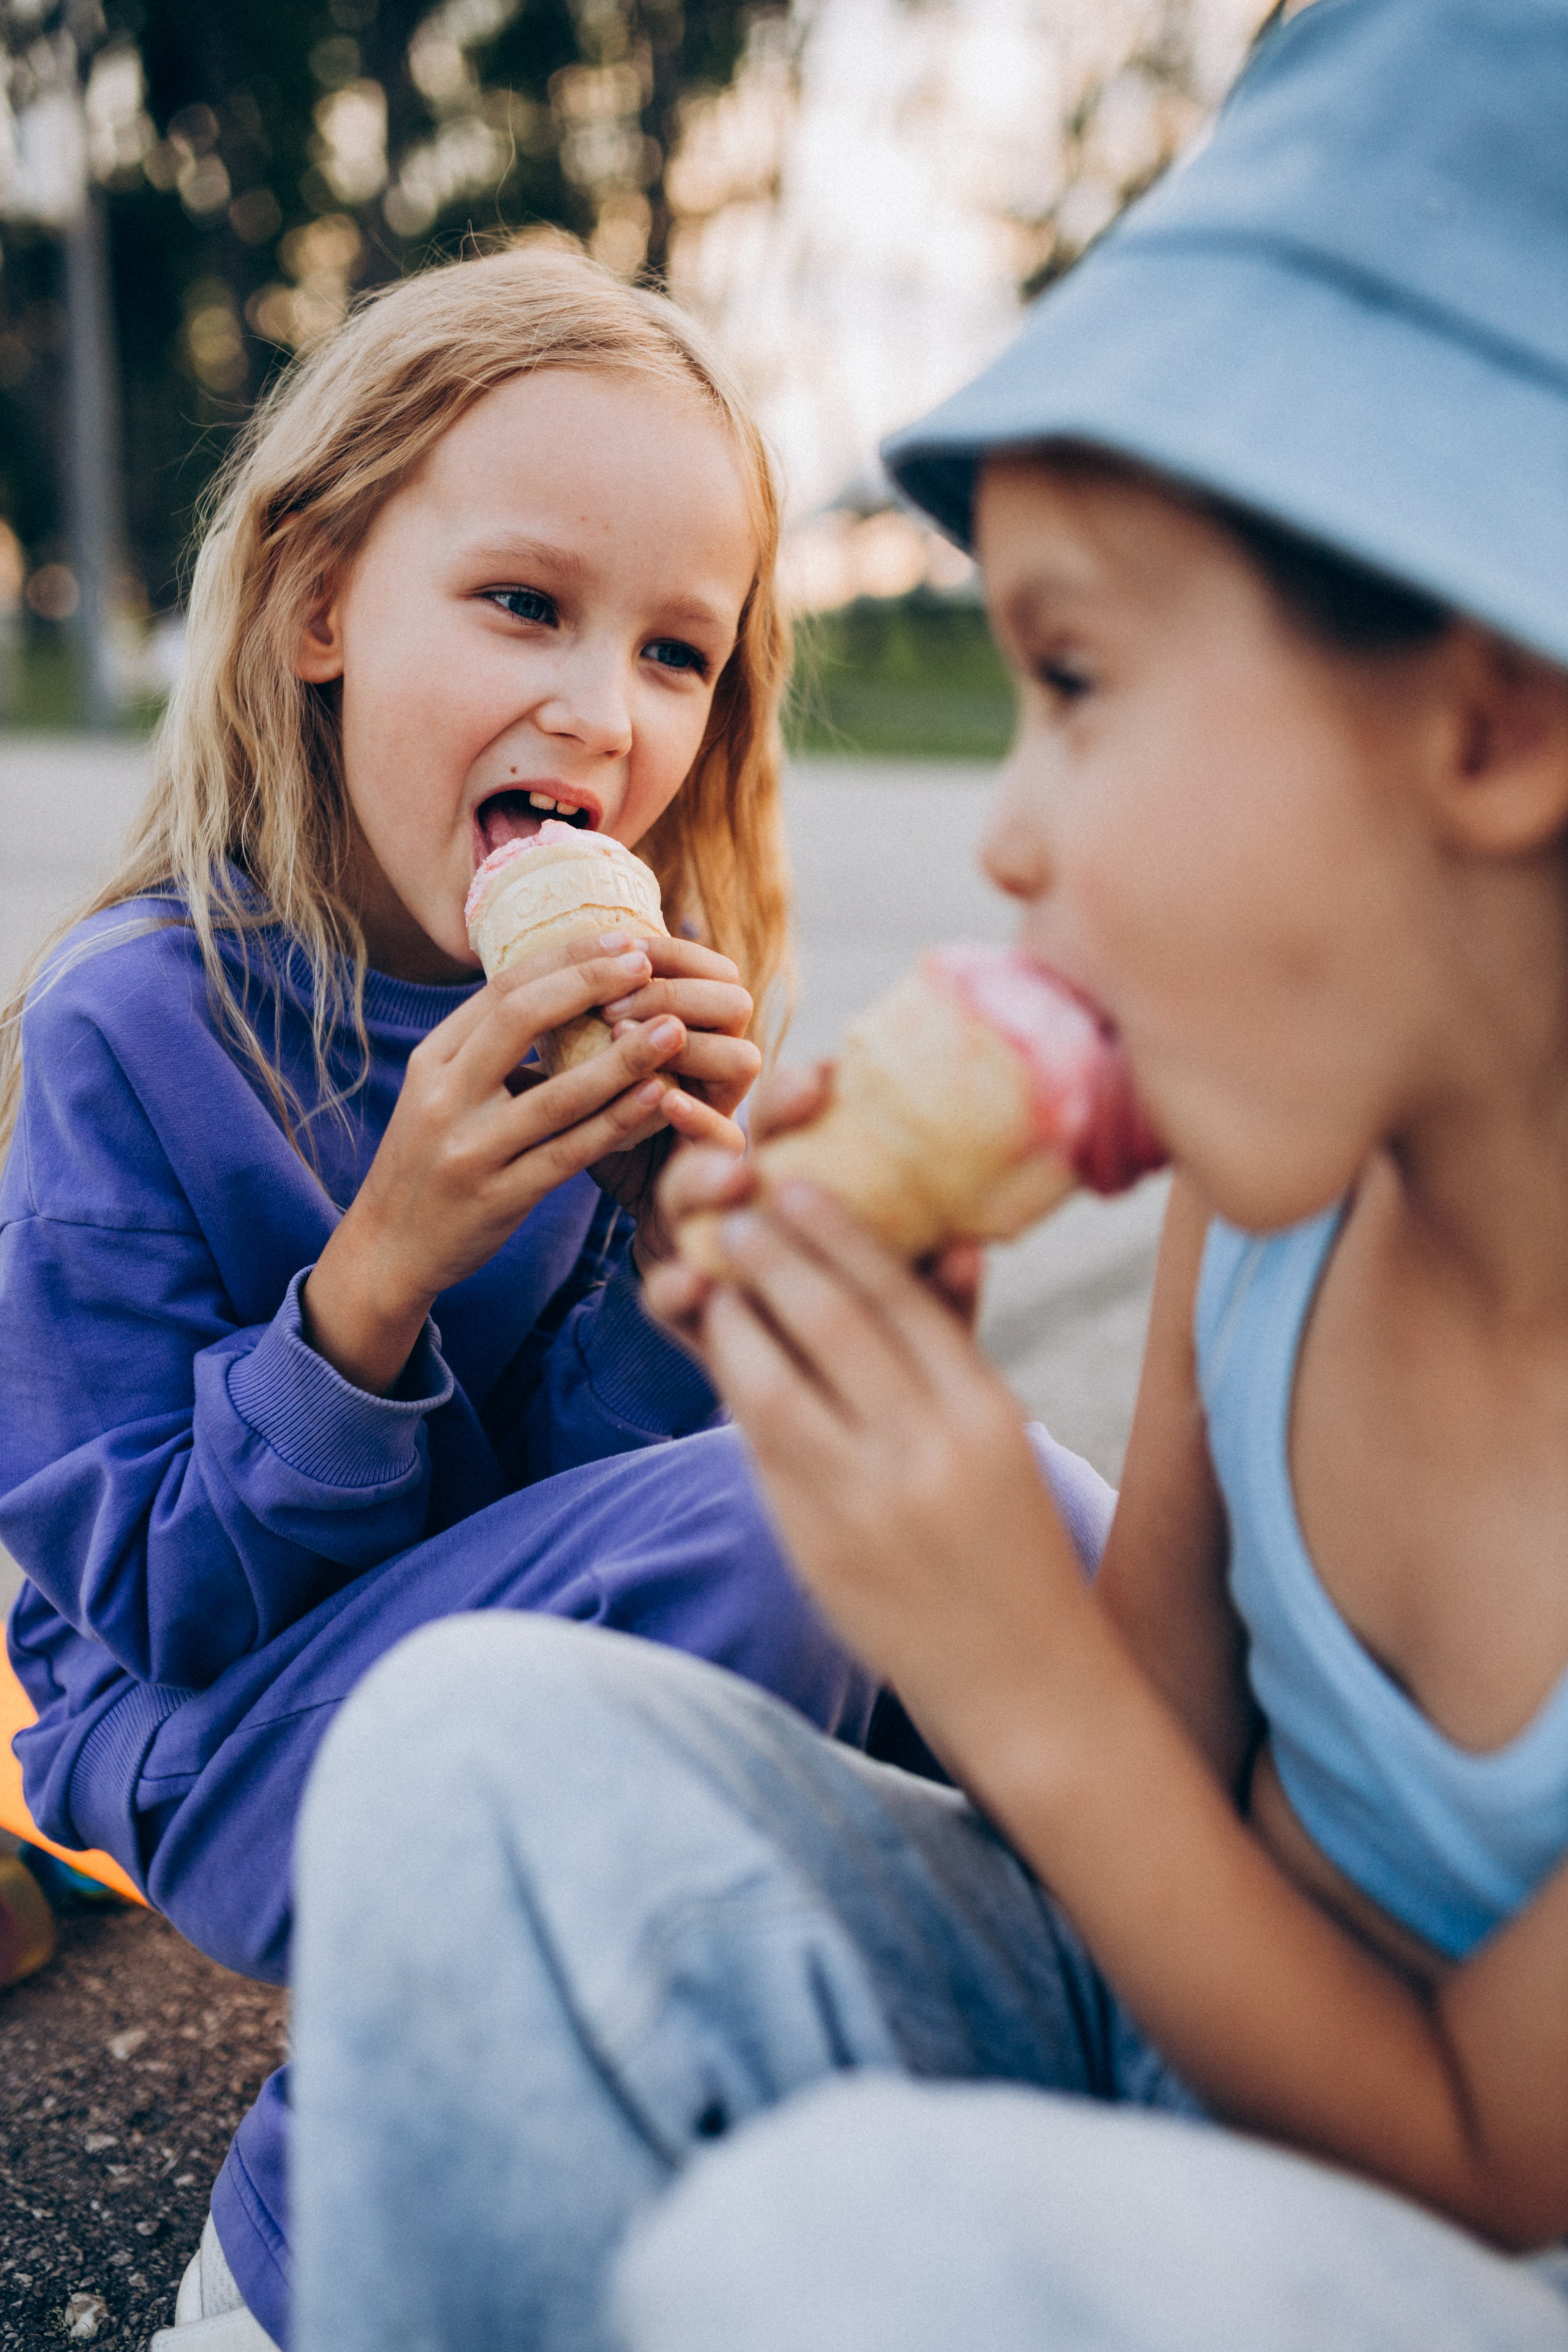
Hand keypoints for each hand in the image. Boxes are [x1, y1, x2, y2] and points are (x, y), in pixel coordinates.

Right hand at [303, 935, 691, 1392]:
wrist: (389, 1247)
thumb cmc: (434, 1159)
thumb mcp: (442, 1092)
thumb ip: (489, 1047)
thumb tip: (562, 985)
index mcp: (433, 1060)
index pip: (502, 990)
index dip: (566, 959)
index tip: (622, 940)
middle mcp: (444, 1097)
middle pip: (520, 1019)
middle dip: (590, 983)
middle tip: (648, 961)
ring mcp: (470, 1150)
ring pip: (556, 1093)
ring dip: (622, 1058)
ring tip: (674, 1028)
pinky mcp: (499, 1198)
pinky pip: (569, 1154)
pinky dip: (617, 1124)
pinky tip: (658, 1099)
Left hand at [588, 936, 761, 1262]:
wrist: (638, 1218)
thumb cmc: (603, 1137)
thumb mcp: (586, 1077)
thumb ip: (581, 1031)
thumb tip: (526, 968)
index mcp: (696, 1032)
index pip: (704, 968)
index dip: (665, 951)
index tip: (614, 945)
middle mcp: (724, 1064)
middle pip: (732, 1000)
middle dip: (674, 989)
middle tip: (614, 995)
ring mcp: (730, 1112)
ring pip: (742, 1058)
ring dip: (688, 1044)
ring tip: (631, 1036)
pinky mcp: (726, 1169)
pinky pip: (729, 1136)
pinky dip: (699, 1115)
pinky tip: (664, 1099)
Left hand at [643, 1173, 1083, 1738]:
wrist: (1023, 1680)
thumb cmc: (1011, 1541)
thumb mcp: (1002, 1438)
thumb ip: (962, 1344)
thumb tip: (951, 1242)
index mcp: (983, 1413)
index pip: (902, 1298)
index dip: (839, 1234)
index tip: (797, 1185)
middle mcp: (926, 1452)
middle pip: (835, 1325)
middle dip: (776, 1260)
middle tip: (739, 1213)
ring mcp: (864, 1505)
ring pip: (775, 1386)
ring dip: (733, 1322)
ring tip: (712, 1275)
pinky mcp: (815, 1547)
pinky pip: (760, 1451)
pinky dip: (733, 1393)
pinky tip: (719, 1355)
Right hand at [647, 1058, 983, 1327]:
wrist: (852, 1407)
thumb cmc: (894, 1335)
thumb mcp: (922, 1309)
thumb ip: (938, 1284)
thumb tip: (968, 1254)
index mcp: (813, 1175)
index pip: (801, 1114)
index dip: (805, 1086)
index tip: (832, 1075)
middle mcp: (756, 1198)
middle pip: (743, 1135)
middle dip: (756, 1119)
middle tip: (796, 1101)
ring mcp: (712, 1248)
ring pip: (687, 1195)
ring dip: (702, 1177)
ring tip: (736, 1179)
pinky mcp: (688, 1309)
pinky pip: (665, 1290)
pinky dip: (673, 1284)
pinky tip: (693, 1284)